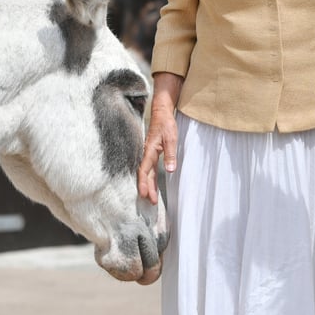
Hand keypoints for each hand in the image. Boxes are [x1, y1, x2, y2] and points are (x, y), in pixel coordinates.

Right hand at [137, 73, 181, 204]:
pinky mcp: (152, 152)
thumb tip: (170, 170)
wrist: (162, 111)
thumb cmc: (166, 124)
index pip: (145, 170)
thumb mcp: (171, 138)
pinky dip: (150, 177)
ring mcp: (148, 153)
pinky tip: (152, 183)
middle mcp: (147, 153)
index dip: (144, 183)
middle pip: (145, 174)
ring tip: (151, 197)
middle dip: (147, 188)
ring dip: (149, 184)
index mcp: (150, 150)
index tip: (144, 194)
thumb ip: (170, 154)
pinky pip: (149, 168)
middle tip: (150, 202)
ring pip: (147, 172)